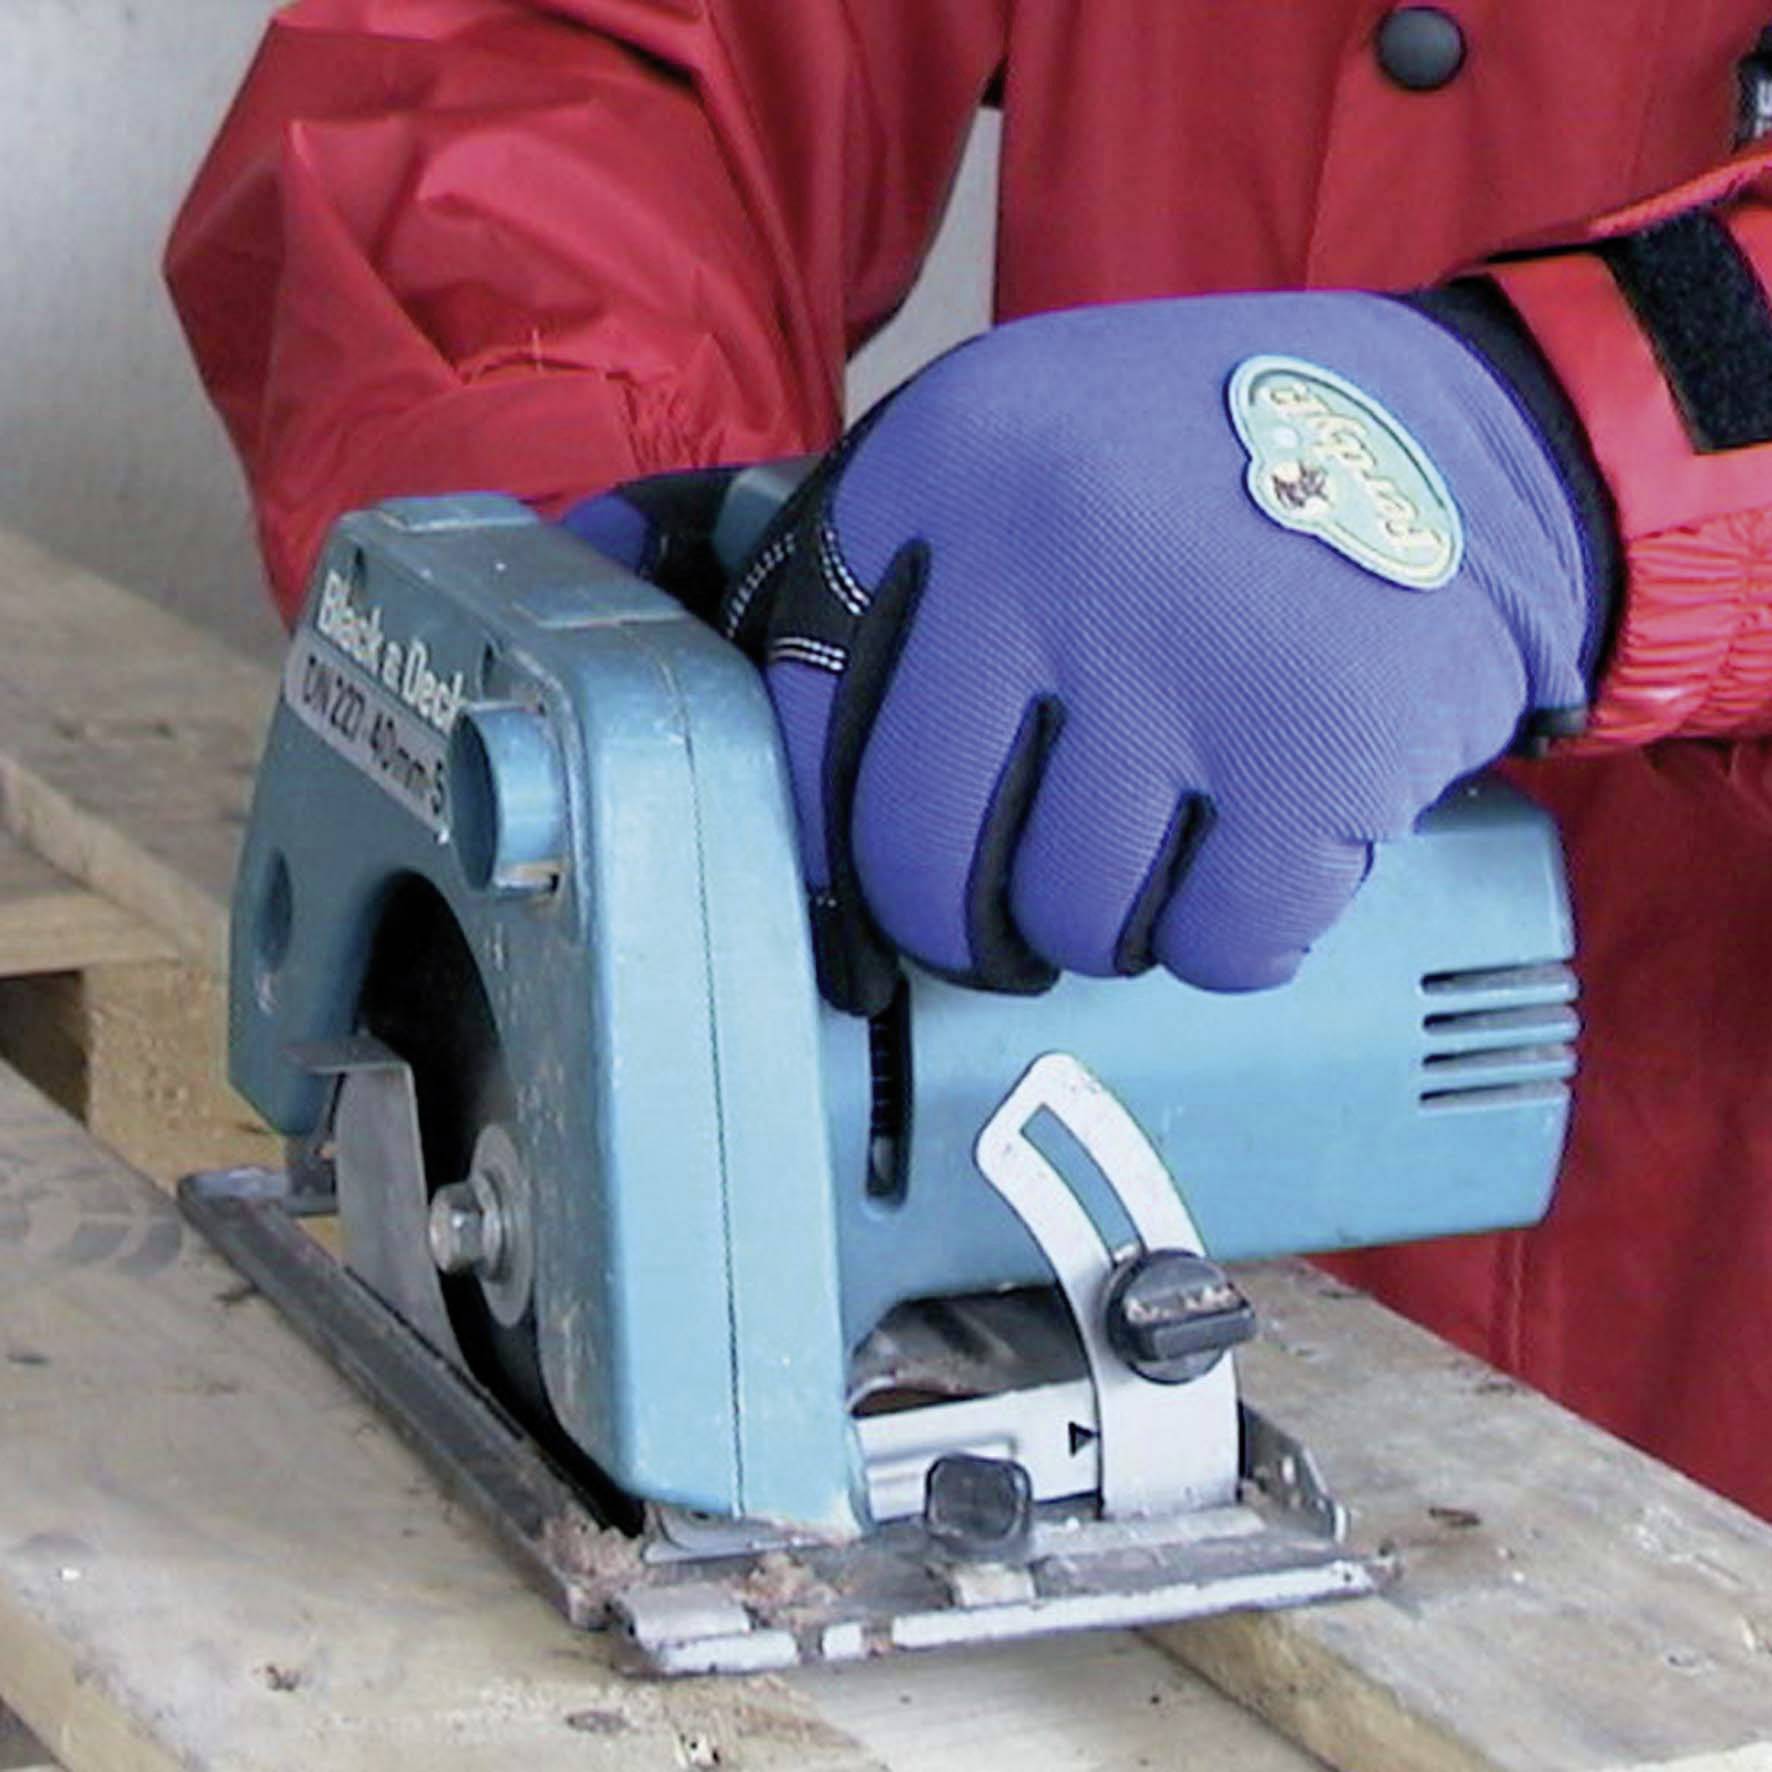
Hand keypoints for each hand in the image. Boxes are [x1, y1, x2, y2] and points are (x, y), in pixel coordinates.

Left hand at [721, 293, 1603, 1013]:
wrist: (1474, 442)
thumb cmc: (1214, 479)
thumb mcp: (1033, 440)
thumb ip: (904, 569)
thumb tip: (757, 725)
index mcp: (950, 461)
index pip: (809, 728)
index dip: (834, 839)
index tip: (873, 877)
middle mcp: (1051, 544)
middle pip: (922, 857)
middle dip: (962, 922)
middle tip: (1006, 916)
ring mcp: (1188, 645)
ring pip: (1070, 919)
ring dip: (1109, 923)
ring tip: (1160, 844)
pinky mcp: (1322, 743)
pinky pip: (1218, 947)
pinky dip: (1234, 937)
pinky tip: (1257, 857)